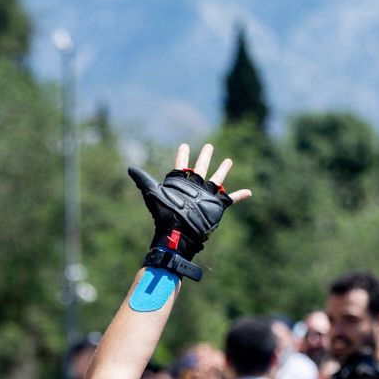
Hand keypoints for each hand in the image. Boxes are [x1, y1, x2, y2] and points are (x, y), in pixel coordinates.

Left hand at [126, 143, 250, 280]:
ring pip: (217, 179)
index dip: (182, 155)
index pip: (181, 165)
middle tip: (209, 146)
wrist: (177, 233)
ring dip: (223, 170)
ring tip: (228, 161)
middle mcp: (194, 187)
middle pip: (201, 168)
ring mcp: (206, 196)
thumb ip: (143, 180)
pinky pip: (231, 199)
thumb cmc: (164, 215)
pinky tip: (249, 192)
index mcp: (180, 183)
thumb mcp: (152, 194)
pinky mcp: (216, 206)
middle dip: (205, 157)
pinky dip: (240, 195)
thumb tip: (130, 168)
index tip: (184, 145)